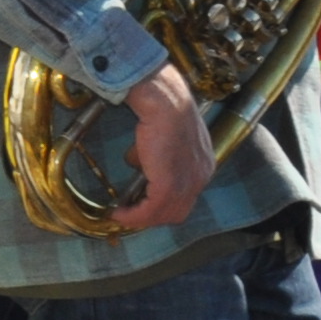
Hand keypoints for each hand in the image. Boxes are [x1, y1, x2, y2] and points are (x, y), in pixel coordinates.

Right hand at [110, 61, 213, 233]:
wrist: (165, 102)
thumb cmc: (164, 108)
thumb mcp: (163, 135)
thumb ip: (155, 153)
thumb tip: (137, 161)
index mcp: (202, 164)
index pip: (185, 194)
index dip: (163, 201)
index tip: (141, 199)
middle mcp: (200, 177)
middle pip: (178, 210)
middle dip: (152, 213)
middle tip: (130, 210)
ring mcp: (187, 183)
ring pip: (165, 214)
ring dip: (141, 217)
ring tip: (122, 213)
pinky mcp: (169, 185)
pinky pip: (150, 210)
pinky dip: (134, 216)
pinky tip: (118, 212)